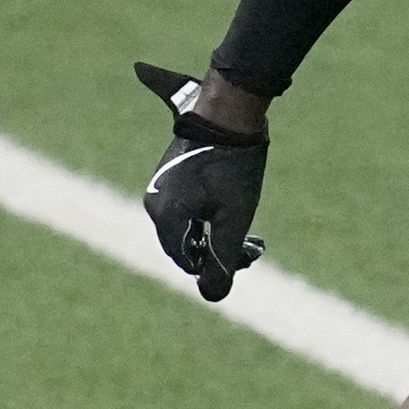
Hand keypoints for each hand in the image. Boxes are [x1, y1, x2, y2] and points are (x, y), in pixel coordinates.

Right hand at [134, 61, 267, 299]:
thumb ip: (222, 259)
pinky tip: (231, 208)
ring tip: (250, 232)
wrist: (229, 112)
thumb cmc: (234, 166)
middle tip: (254, 245)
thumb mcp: (235, 218)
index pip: (187, 260)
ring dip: (216, 233)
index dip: (218, 265)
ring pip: (187, 226)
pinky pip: (186, 207)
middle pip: (185, 244)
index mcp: (165, 216)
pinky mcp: (170, 175)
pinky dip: (209, 214)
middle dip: (218, 250)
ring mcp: (160, 187)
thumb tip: (212, 296)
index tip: (249, 253)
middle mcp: (154, 203)